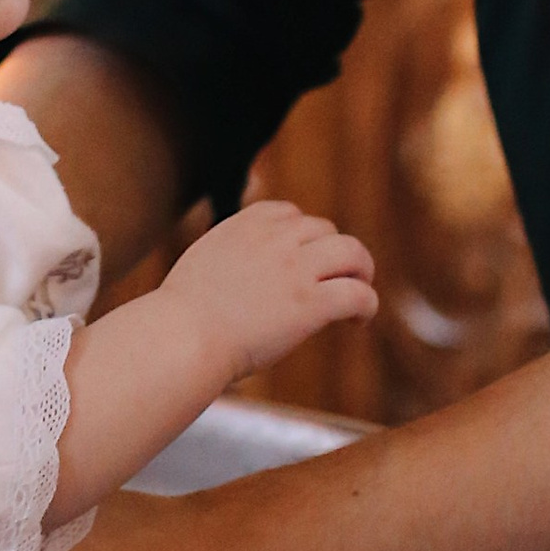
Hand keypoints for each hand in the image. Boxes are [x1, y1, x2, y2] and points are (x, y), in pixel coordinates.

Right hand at [166, 199, 374, 375]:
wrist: (183, 337)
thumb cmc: (182, 316)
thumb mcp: (203, 262)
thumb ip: (229, 255)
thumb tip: (241, 272)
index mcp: (244, 225)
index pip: (288, 213)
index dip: (302, 235)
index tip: (303, 258)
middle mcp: (274, 240)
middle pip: (324, 229)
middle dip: (331, 252)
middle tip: (335, 280)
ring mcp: (295, 269)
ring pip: (352, 252)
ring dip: (360, 270)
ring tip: (358, 292)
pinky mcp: (310, 303)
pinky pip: (358, 294)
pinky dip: (366, 306)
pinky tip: (358, 322)